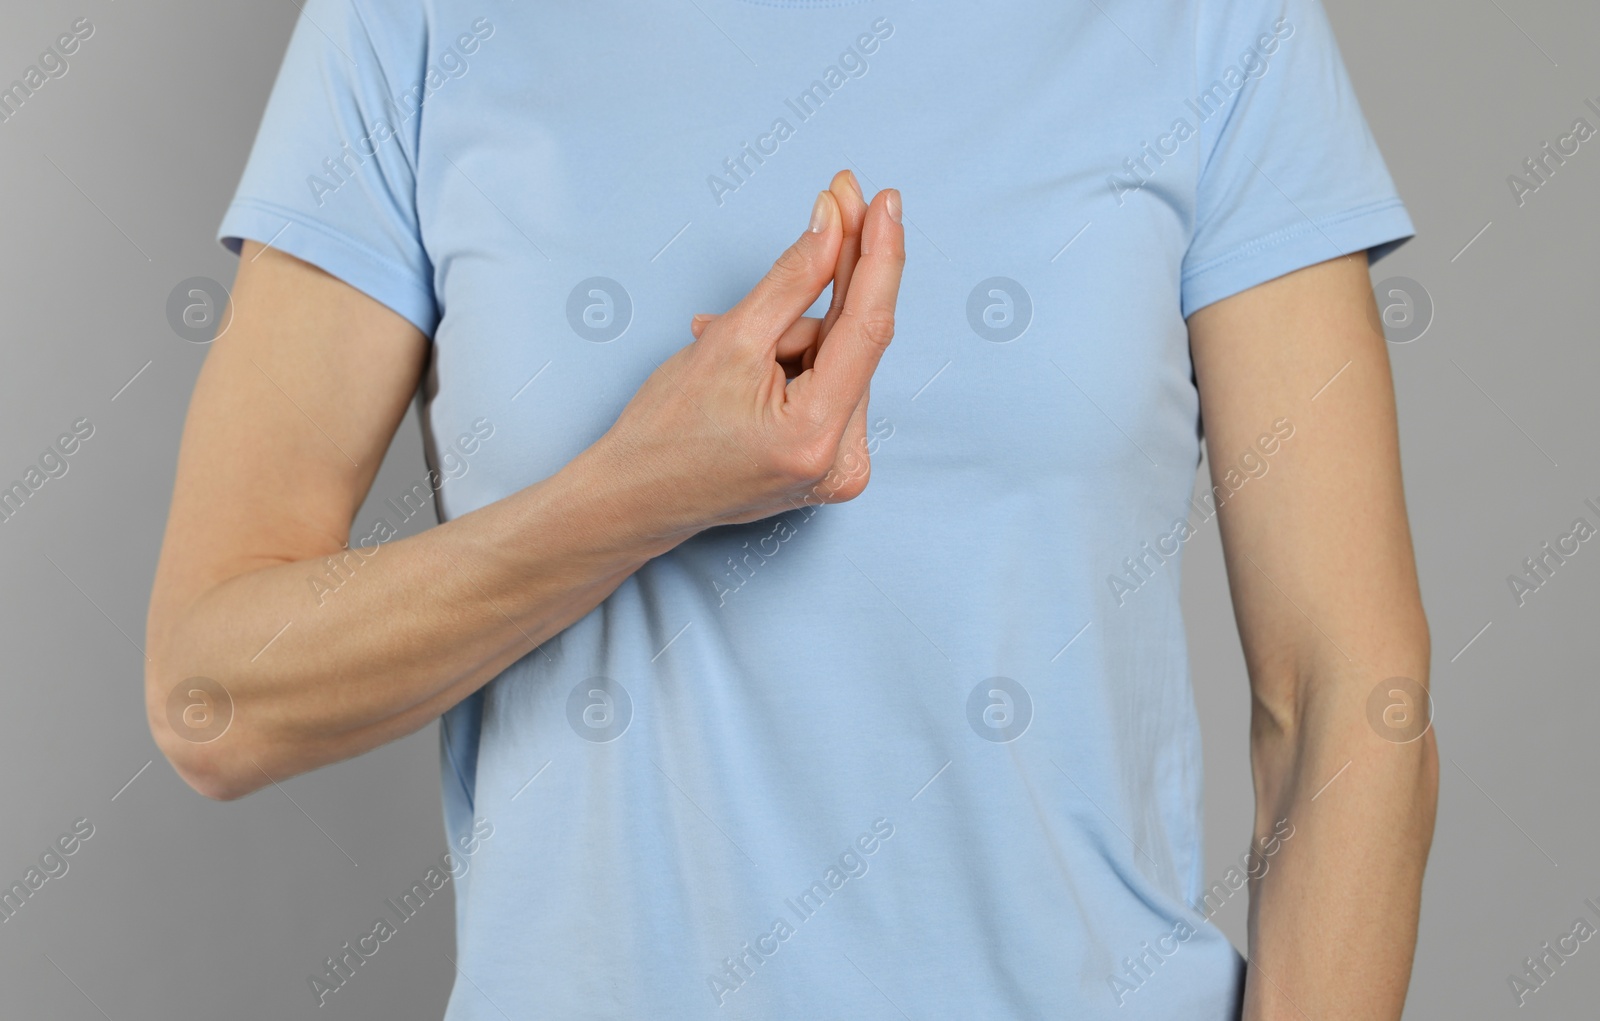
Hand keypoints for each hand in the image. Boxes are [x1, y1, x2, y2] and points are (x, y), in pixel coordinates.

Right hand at [594, 171, 903, 546]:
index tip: (886, 200)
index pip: (868, 328)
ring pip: (837, 360)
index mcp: (817, 435)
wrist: (635, 498)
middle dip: (827, 281)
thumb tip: (836, 223)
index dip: (881, 256)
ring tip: (723, 343)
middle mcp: (843, 461)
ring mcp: (839, 469)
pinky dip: (793, 359)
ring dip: (790, 332)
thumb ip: (792, 279)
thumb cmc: (666, 431)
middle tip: (834, 202)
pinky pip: (828, 385)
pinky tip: (746, 365)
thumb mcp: (727, 340)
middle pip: (853, 341)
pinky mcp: (829, 465)